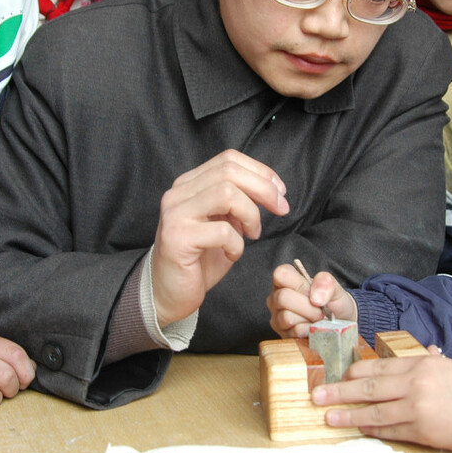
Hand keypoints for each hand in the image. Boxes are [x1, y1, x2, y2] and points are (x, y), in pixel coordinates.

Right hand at [151, 150, 289, 326]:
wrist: (169, 293)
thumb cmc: (200, 259)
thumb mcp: (224, 223)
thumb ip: (239, 202)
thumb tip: (271, 189)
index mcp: (189, 184)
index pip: (228, 159)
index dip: (260, 172)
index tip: (280, 192)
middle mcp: (177, 193)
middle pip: (229, 172)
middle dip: (264, 189)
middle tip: (281, 209)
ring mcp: (175, 214)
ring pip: (226, 193)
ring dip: (251, 214)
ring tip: (253, 234)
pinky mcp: (177, 238)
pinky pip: (222, 231)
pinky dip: (237, 244)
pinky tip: (232, 254)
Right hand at [267, 263, 356, 337]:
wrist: (340, 324)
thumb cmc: (332, 303)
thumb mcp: (334, 288)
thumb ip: (326, 283)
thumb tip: (315, 298)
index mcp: (286, 280)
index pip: (281, 274)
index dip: (300, 284)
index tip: (313, 293)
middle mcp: (277, 297)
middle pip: (282, 297)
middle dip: (308, 306)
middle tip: (321, 311)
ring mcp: (277, 317)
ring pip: (287, 317)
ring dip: (309, 319)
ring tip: (319, 320)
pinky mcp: (282, 335)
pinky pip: (294, 332)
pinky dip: (309, 331)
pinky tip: (314, 328)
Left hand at [311, 350, 451, 452]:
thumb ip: (430, 363)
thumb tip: (420, 356)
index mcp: (421, 363)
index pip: (378, 366)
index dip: (354, 372)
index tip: (339, 375)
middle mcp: (415, 383)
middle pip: (368, 387)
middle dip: (339, 392)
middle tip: (317, 395)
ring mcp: (418, 408)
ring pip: (374, 411)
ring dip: (348, 415)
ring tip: (328, 417)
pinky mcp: (424, 432)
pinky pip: (391, 431)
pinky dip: (373, 430)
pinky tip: (359, 429)